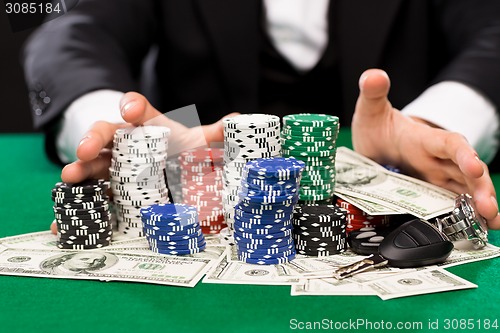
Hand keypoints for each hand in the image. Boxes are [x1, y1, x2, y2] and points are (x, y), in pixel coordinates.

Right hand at [53, 92, 237, 233]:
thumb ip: (215, 135)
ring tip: (69, 178)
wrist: (175, 176)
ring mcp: (113, 168)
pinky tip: (62, 221)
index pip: (139, 110)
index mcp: (148, 127)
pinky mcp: (110, 193)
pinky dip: (74, 209)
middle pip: (105, 135)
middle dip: (92, 140)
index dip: (134, 106)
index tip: (130, 110)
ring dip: (78, 171)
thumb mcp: (199, 144)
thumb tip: (238, 119)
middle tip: (84, 150)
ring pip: (92, 165)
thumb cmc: (183, 152)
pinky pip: (91, 197)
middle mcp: (126, 144)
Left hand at [351, 69, 499, 228]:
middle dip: (479, 188)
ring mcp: (435, 176)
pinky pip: (452, 202)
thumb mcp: (370, 110)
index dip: (463, 154)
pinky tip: (481, 229)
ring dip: (478, 205)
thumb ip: (373, 93)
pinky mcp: (430, 190)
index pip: (450, 144)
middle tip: (488, 208)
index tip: (474, 167)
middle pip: (465, 171)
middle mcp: (436, 159)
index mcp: (424, 139)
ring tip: (492, 224)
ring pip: (464, 189)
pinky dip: (467, 214)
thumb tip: (374, 76)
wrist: (373, 143)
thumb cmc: (377, 125)